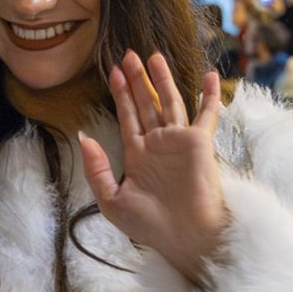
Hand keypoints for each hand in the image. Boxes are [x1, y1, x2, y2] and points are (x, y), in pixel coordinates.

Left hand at [78, 51, 227, 285]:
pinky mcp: (199, 143)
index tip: (112, 71)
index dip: (120, 94)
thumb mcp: (111, 200)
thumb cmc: (149, 225)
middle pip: (145, 103)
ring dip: (163, 78)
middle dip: (137, 79)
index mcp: (138, 155)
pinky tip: (208, 75)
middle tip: (128, 54)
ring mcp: (179, 142)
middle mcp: (158, 144)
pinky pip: (206, 114)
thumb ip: (97, 169)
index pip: (127, 116)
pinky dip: (209, 95)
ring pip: (170, 101)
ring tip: (154, 55)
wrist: (183, 237)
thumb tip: (83, 138)